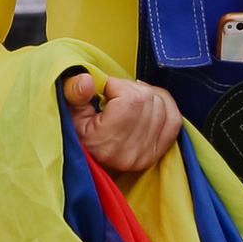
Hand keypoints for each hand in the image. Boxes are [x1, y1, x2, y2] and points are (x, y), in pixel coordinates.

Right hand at [63, 69, 182, 175]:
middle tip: (115, 95)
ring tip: (128, 100)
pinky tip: (149, 102)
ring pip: (162, 105)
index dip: (118, 84)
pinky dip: (164, 105)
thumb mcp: (68, 112)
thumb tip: (88, 79)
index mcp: (106, 142)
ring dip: (147, 95)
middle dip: (131, 88)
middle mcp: (129, 152)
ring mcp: (145, 154)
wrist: (84, 162)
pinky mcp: (155, 154)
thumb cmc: (75, 133)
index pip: (130, 99)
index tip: (105, 90)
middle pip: (147, 98)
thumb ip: (74, 93)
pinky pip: (174, 120)